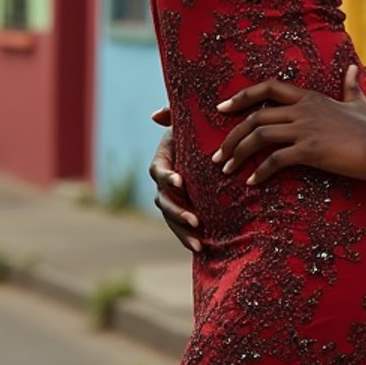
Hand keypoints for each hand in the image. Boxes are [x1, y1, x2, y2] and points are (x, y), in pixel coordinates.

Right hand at [149, 105, 200, 253]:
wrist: (208, 147)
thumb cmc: (198, 130)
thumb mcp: (187, 121)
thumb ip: (174, 115)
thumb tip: (156, 114)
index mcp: (163, 160)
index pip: (158, 170)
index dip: (167, 177)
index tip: (180, 182)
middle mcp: (164, 182)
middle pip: (163, 201)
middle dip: (178, 212)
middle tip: (195, 221)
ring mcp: (173, 198)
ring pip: (172, 219)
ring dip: (183, 232)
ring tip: (199, 244)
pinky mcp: (185, 209)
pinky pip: (183, 228)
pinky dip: (190, 238)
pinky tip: (204, 249)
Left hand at [211, 64, 365, 185]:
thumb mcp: (358, 102)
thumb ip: (350, 86)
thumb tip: (353, 68)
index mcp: (309, 97)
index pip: (267, 88)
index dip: (241, 97)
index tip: (222, 108)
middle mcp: (302, 110)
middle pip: (255, 117)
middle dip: (231, 136)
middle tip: (218, 154)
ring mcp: (305, 130)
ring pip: (259, 136)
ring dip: (238, 153)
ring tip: (225, 169)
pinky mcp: (310, 151)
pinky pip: (275, 160)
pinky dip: (259, 172)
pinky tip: (251, 183)